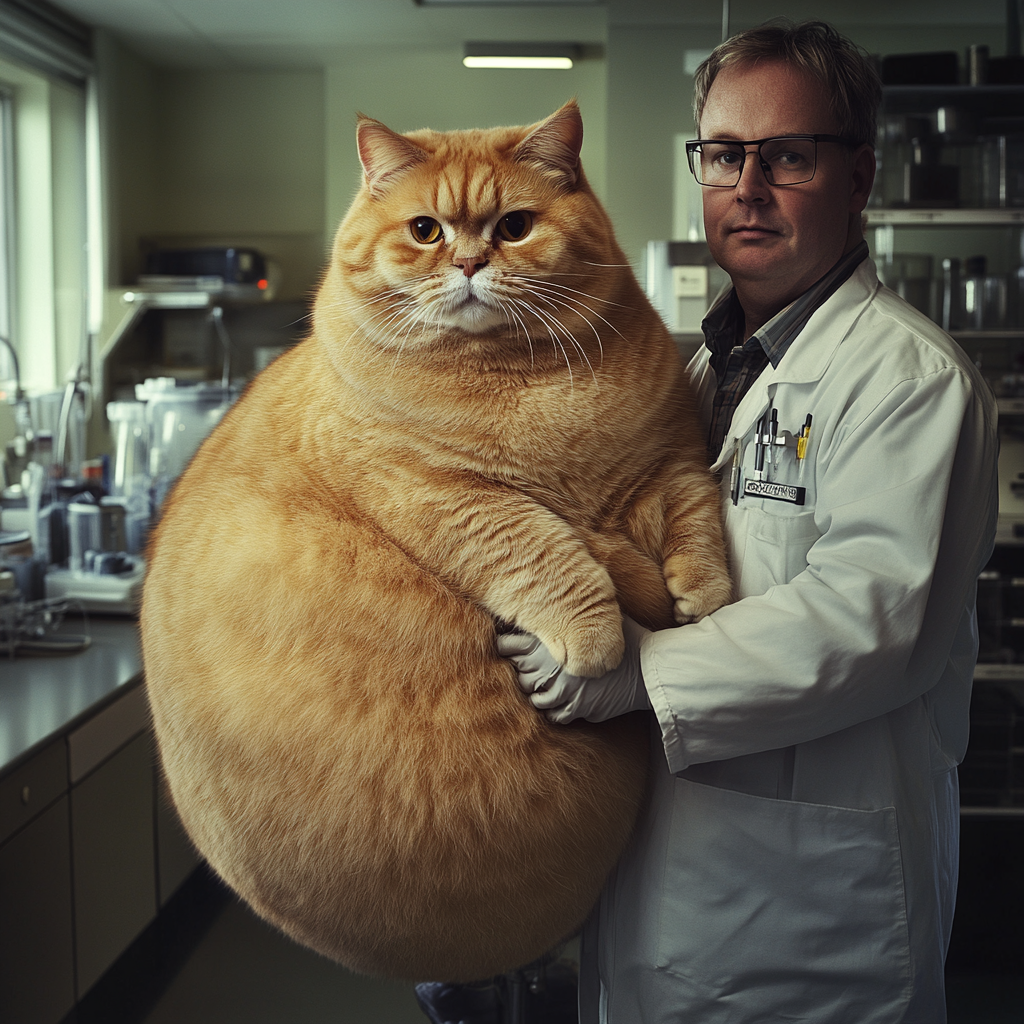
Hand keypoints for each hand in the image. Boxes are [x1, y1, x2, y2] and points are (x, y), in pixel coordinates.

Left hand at [496, 616, 650, 723]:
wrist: (649, 668)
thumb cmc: (625, 636)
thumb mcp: (597, 613)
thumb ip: (572, 610)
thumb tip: (556, 590)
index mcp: (548, 642)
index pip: (505, 645)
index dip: (506, 645)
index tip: (510, 646)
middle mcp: (548, 668)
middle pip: (517, 673)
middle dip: (522, 669)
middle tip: (532, 665)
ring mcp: (561, 691)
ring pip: (532, 695)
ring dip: (537, 690)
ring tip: (547, 683)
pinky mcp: (574, 709)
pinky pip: (552, 713)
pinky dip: (553, 708)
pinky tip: (561, 699)